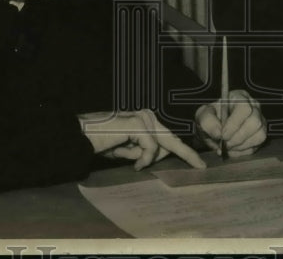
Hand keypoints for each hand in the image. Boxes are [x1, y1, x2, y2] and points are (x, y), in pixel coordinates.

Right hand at [78, 109, 205, 170]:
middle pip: (172, 140)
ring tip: (128, 158)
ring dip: (144, 159)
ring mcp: (143, 118)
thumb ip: (144, 151)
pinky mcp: (138, 124)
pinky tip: (133, 162)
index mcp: (146, 120)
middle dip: (187, 154)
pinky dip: (142, 159)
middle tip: (201, 168)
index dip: (185, 151)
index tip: (199, 164)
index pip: (169, 137)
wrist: (82, 137)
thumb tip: (159, 157)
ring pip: (159, 148)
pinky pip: (150, 149)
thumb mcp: (128, 150)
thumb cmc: (102, 143)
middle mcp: (147, 116)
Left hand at [194, 89, 266, 156]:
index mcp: (240, 97)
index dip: (234, 124)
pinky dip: (242, 152)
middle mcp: (254, 107)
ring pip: (259, 135)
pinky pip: (257, 146)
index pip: (244, 108)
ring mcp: (260, 121)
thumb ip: (207, 121)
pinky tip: (231, 150)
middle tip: (224, 144)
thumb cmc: (211, 118)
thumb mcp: (203, 115)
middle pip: (255, 123)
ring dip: (241, 146)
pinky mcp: (260, 135)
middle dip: (238, 138)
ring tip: (227, 148)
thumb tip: (218, 133)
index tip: (223, 135)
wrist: (214, 128)